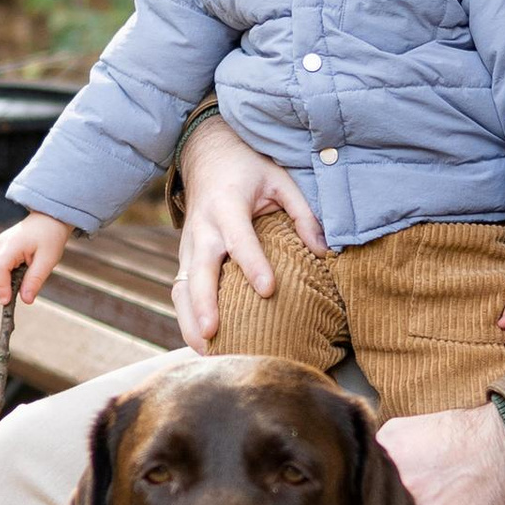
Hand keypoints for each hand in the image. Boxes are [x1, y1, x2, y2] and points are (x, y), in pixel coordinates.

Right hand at [0, 211, 70, 306]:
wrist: (49, 219)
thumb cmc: (50, 237)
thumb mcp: (47, 261)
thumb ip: (35, 280)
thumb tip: (25, 300)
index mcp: (10, 245)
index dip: (1, 287)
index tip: (7, 302)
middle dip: (10, 285)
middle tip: (30, 285)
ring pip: (0, 273)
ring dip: (13, 278)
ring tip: (32, 267)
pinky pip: (3, 268)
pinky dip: (13, 273)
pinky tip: (26, 264)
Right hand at [173, 114, 323, 353]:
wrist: (207, 154)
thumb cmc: (248, 168)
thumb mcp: (280, 179)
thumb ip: (302, 213)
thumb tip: (324, 251)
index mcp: (227, 206)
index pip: (240, 239)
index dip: (253, 264)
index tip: (268, 290)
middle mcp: (202, 228)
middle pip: (199, 270)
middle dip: (203, 303)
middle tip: (212, 333)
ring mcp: (188, 245)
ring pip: (181, 286)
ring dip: (188, 319)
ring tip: (202, 350)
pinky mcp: (184, 257)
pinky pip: (180, 290)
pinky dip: (186, 317)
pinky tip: (199, 343)